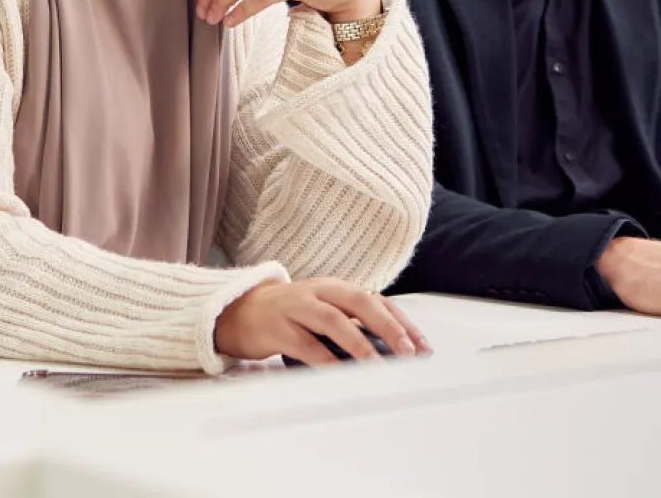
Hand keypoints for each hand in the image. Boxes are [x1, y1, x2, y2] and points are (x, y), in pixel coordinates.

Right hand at [214, 278, 430, 364]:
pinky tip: (338, 374)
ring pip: (332, 320)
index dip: (402, 322)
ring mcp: (295, 308)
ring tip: (377, 365)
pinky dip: (324, 360)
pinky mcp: (276, 328)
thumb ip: (352, 326)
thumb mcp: (322, 312)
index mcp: (334, 288)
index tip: (423, 347)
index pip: (377, 300)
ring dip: (358, 343)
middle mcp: (318, 292)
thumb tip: (391, 354)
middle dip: (388, 327)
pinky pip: (304, 344)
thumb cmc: (288, 316)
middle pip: (359, 302)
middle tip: (408, 353)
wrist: (237, 311)